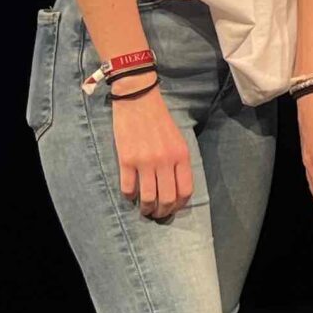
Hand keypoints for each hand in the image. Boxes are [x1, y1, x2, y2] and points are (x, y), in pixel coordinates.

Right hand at [111, 89, 192, 220]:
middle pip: (167, 199)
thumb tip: (175, 188)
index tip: (172, 208)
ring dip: (146, 209)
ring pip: (148, 198)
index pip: (185, 191)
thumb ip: (178, 161)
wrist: (137, 98)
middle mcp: (165, 160)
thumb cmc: (159, 118)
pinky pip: (128, 188)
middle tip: (157, 214)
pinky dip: (129, 197)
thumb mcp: (177, 139)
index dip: (179, 205)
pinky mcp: (126, 160)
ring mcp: (145, 161)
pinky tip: (130, 196)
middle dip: (162, 212)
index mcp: (181, 155)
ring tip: (144, 210)